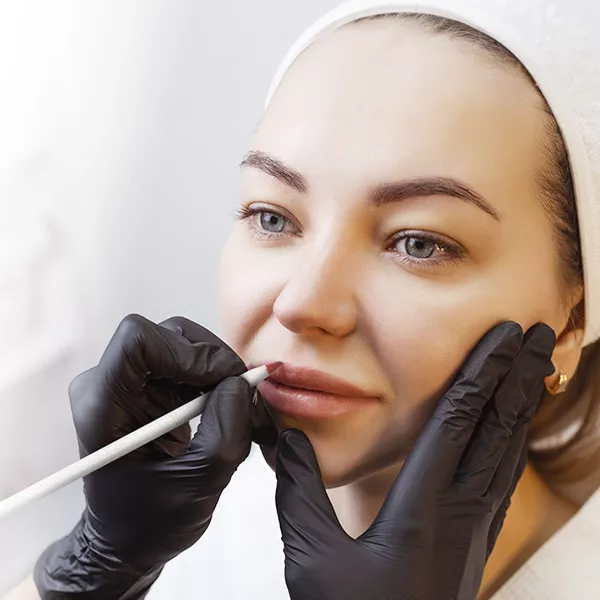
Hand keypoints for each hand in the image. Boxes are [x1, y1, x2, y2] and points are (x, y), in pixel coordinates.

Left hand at [34, 314, 272, 599]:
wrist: (127, 538)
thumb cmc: (150, 522)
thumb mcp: (198, 484)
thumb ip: (225, 430)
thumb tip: (241, 383)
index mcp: (103, 407)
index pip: (138, 341)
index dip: (188, 352)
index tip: (222, 380)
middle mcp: (107, 384)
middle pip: (168, 335)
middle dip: (213, 361)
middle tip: (240, 394)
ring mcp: (127, 382)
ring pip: (183, 343)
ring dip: (217, 371)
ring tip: (236, 407)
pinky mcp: (146, 386)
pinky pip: (188, 361)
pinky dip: (214, 379)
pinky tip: (224, 409)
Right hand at [275, 321, 555, 599]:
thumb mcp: (313, 556)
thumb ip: (299, 491)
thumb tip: (287, 438)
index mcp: (423, 506)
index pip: (460, 421)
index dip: (483, 372)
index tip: (503, 336)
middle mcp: (459, 512)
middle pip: (498, 428)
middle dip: (519, 375)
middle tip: (540, 334)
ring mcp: (473, 529)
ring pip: (507, 452)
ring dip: (521, 404)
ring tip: (534, 370)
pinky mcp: (474, 545)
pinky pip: (502, 480)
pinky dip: (512, 443)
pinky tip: (511, 436)